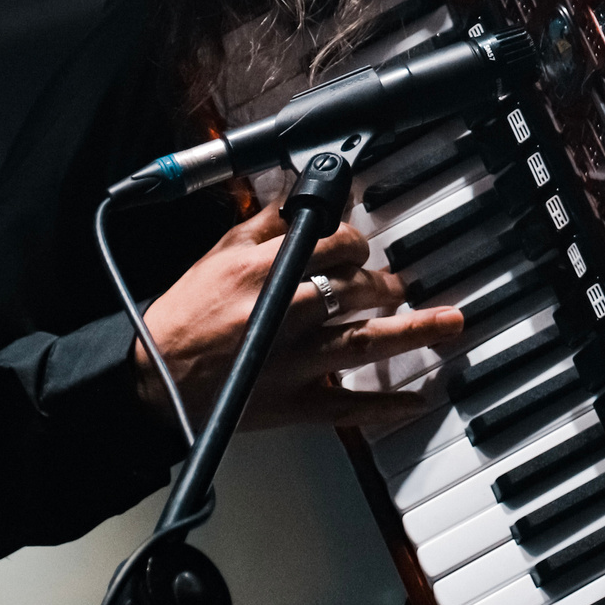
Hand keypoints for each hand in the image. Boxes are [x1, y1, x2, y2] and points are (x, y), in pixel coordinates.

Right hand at [131, 198, 465, 433]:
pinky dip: (387, 405)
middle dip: (387, 283)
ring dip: (415, 330)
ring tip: (452, 322)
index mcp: (267, 272)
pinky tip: (420, 398)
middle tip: (403, 284)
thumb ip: (260, 225)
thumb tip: (296, 200)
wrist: (151, 383)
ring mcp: (296, 361)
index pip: (334, 245)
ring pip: (366, 341)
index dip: (357, 243)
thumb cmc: (181, 318)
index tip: (363, 248)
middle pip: (357, 289)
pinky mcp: (295, 403)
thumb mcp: (216, 256)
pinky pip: (350, 405)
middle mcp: (287, 313)